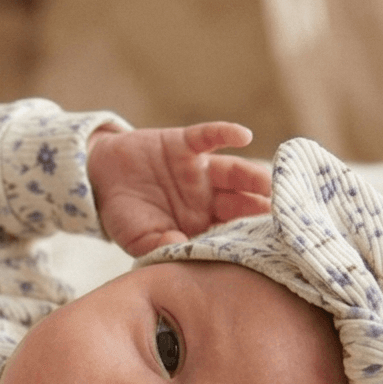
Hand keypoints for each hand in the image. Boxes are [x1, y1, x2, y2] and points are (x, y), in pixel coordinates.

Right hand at [88, 122, 271, 256]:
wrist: (97, 177)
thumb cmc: (122, 215)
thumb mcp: (137, 238)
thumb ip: (159, 246)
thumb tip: (181, 250)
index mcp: (199, 226)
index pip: (230, 234)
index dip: (248, 239)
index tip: (270, 248)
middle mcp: (207, 199)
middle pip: (242, 204)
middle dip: (262, 211)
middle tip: (285, 220)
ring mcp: (199, 171)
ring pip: (235, 173)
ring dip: (255, 178)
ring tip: (271, 184)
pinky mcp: (185, 144)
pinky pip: (209, 136)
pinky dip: (225, 133)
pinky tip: (243, 135)